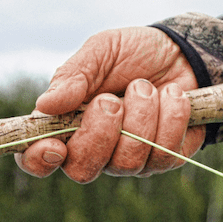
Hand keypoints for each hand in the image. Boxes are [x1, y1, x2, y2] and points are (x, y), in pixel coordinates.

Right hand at [15, 27, 205, 182]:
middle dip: (99, 133)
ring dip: (140, 117)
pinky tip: (172, 94)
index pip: (40, 160)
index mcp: (67, 125)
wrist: (182, 52)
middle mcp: (98, 150)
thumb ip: (74, 75)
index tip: (54, 145)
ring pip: (128, 163)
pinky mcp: (167, 157)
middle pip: (83, 170)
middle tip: (111, 99)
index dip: (39, 161)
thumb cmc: (134, 53)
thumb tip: (45, 105)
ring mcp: (133, 158)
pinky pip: (166, 154)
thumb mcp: (102, 51)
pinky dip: (170, 117)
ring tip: (145, 87)